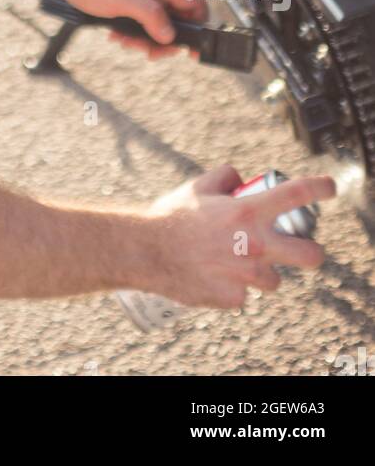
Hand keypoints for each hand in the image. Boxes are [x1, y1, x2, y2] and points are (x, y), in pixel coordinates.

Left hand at [48, 0, 206, 59]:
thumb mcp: (121, 1)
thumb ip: (150, 15)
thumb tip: (170, 35)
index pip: (196, 5)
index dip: (197, 28)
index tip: (189, 50)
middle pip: (177, 17)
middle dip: (164, 39)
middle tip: (148, 53)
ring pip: (157, 20)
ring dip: (145, 36)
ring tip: (125, 41)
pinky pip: (140, 16)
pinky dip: (132, 29)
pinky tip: (116, 33)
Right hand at [142, 164, 335, 307]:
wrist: (146, 250)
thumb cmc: (171, 215)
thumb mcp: (198, 185)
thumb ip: (226, 177)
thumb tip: (241, 181)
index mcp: (248, 211)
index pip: (295, 194)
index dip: (319, 188)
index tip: (330, 188)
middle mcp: (254, 244)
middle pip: (310, 255)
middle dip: (312, 252)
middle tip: (301, 249)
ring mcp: (246, 275)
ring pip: (274, 279)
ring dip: (261, 271)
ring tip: (235, 262)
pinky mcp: (234, 298)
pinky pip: (243, 294)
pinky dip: (233, 286)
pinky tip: (212, 275)